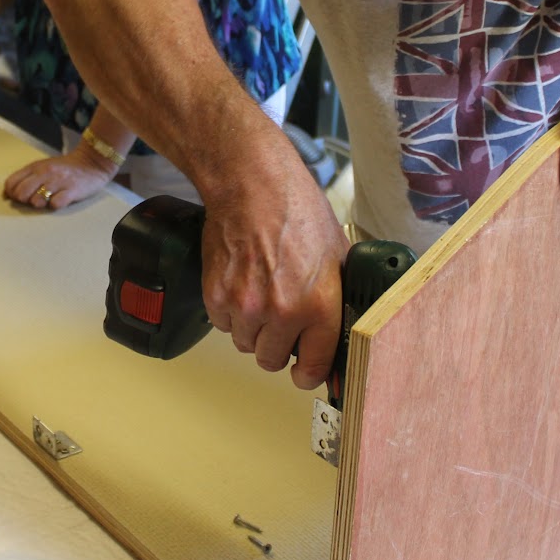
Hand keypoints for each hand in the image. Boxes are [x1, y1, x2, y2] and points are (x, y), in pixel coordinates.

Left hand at [2, 145, 117, 209]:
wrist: (91, 163)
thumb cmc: (63, 169)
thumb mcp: (42, 168)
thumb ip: (25, 178)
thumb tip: (6, 195)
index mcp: (35, 167)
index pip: (11, 183)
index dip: (11, 194)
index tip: (18, 197)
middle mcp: (45, 172)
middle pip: (21, 193)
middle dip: (24, 201)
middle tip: (33, 200)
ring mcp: (58, 181)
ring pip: (36, 200)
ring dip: (39, 204)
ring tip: (48, 200)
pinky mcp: (72, 190)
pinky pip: (56, 204)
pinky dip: (55, 205)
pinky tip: (59, 200)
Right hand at [198, 141, 346, 388]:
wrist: (252, 187)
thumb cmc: (296, 212)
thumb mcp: (337, 255)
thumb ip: (338, 298)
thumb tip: (343, 327)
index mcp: (318, 305)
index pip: (313, 367)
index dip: (309, 373)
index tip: (305, 372)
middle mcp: (281, 313)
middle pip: (272, 360)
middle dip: (277, 345)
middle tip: (280, 320)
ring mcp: (245, 307)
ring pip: (245, 344)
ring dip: (252, 329)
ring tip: (260, 294)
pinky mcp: (216, 297)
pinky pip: (223, 324)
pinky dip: (230, 313)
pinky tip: (241, 284)